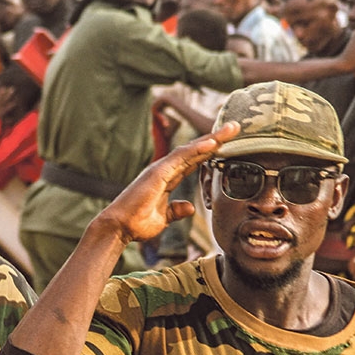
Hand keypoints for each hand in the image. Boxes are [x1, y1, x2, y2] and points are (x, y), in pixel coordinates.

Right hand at [95, 122, 239, 243]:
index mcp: (166, 179)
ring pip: (191, 149)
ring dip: (212, 138)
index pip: (193, 162)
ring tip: (231, 128)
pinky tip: (212, 143)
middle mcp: (164, 170)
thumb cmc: (136, 224)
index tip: (227, 143)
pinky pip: (181, 157)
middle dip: (216, 139)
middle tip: (235, 127)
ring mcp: (161, 169)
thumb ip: (175, 210)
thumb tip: (190, 207)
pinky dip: (197, 149)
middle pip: (195, 151)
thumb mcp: (163, 218)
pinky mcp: (157, 173)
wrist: (119, 227)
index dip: (210, 152)